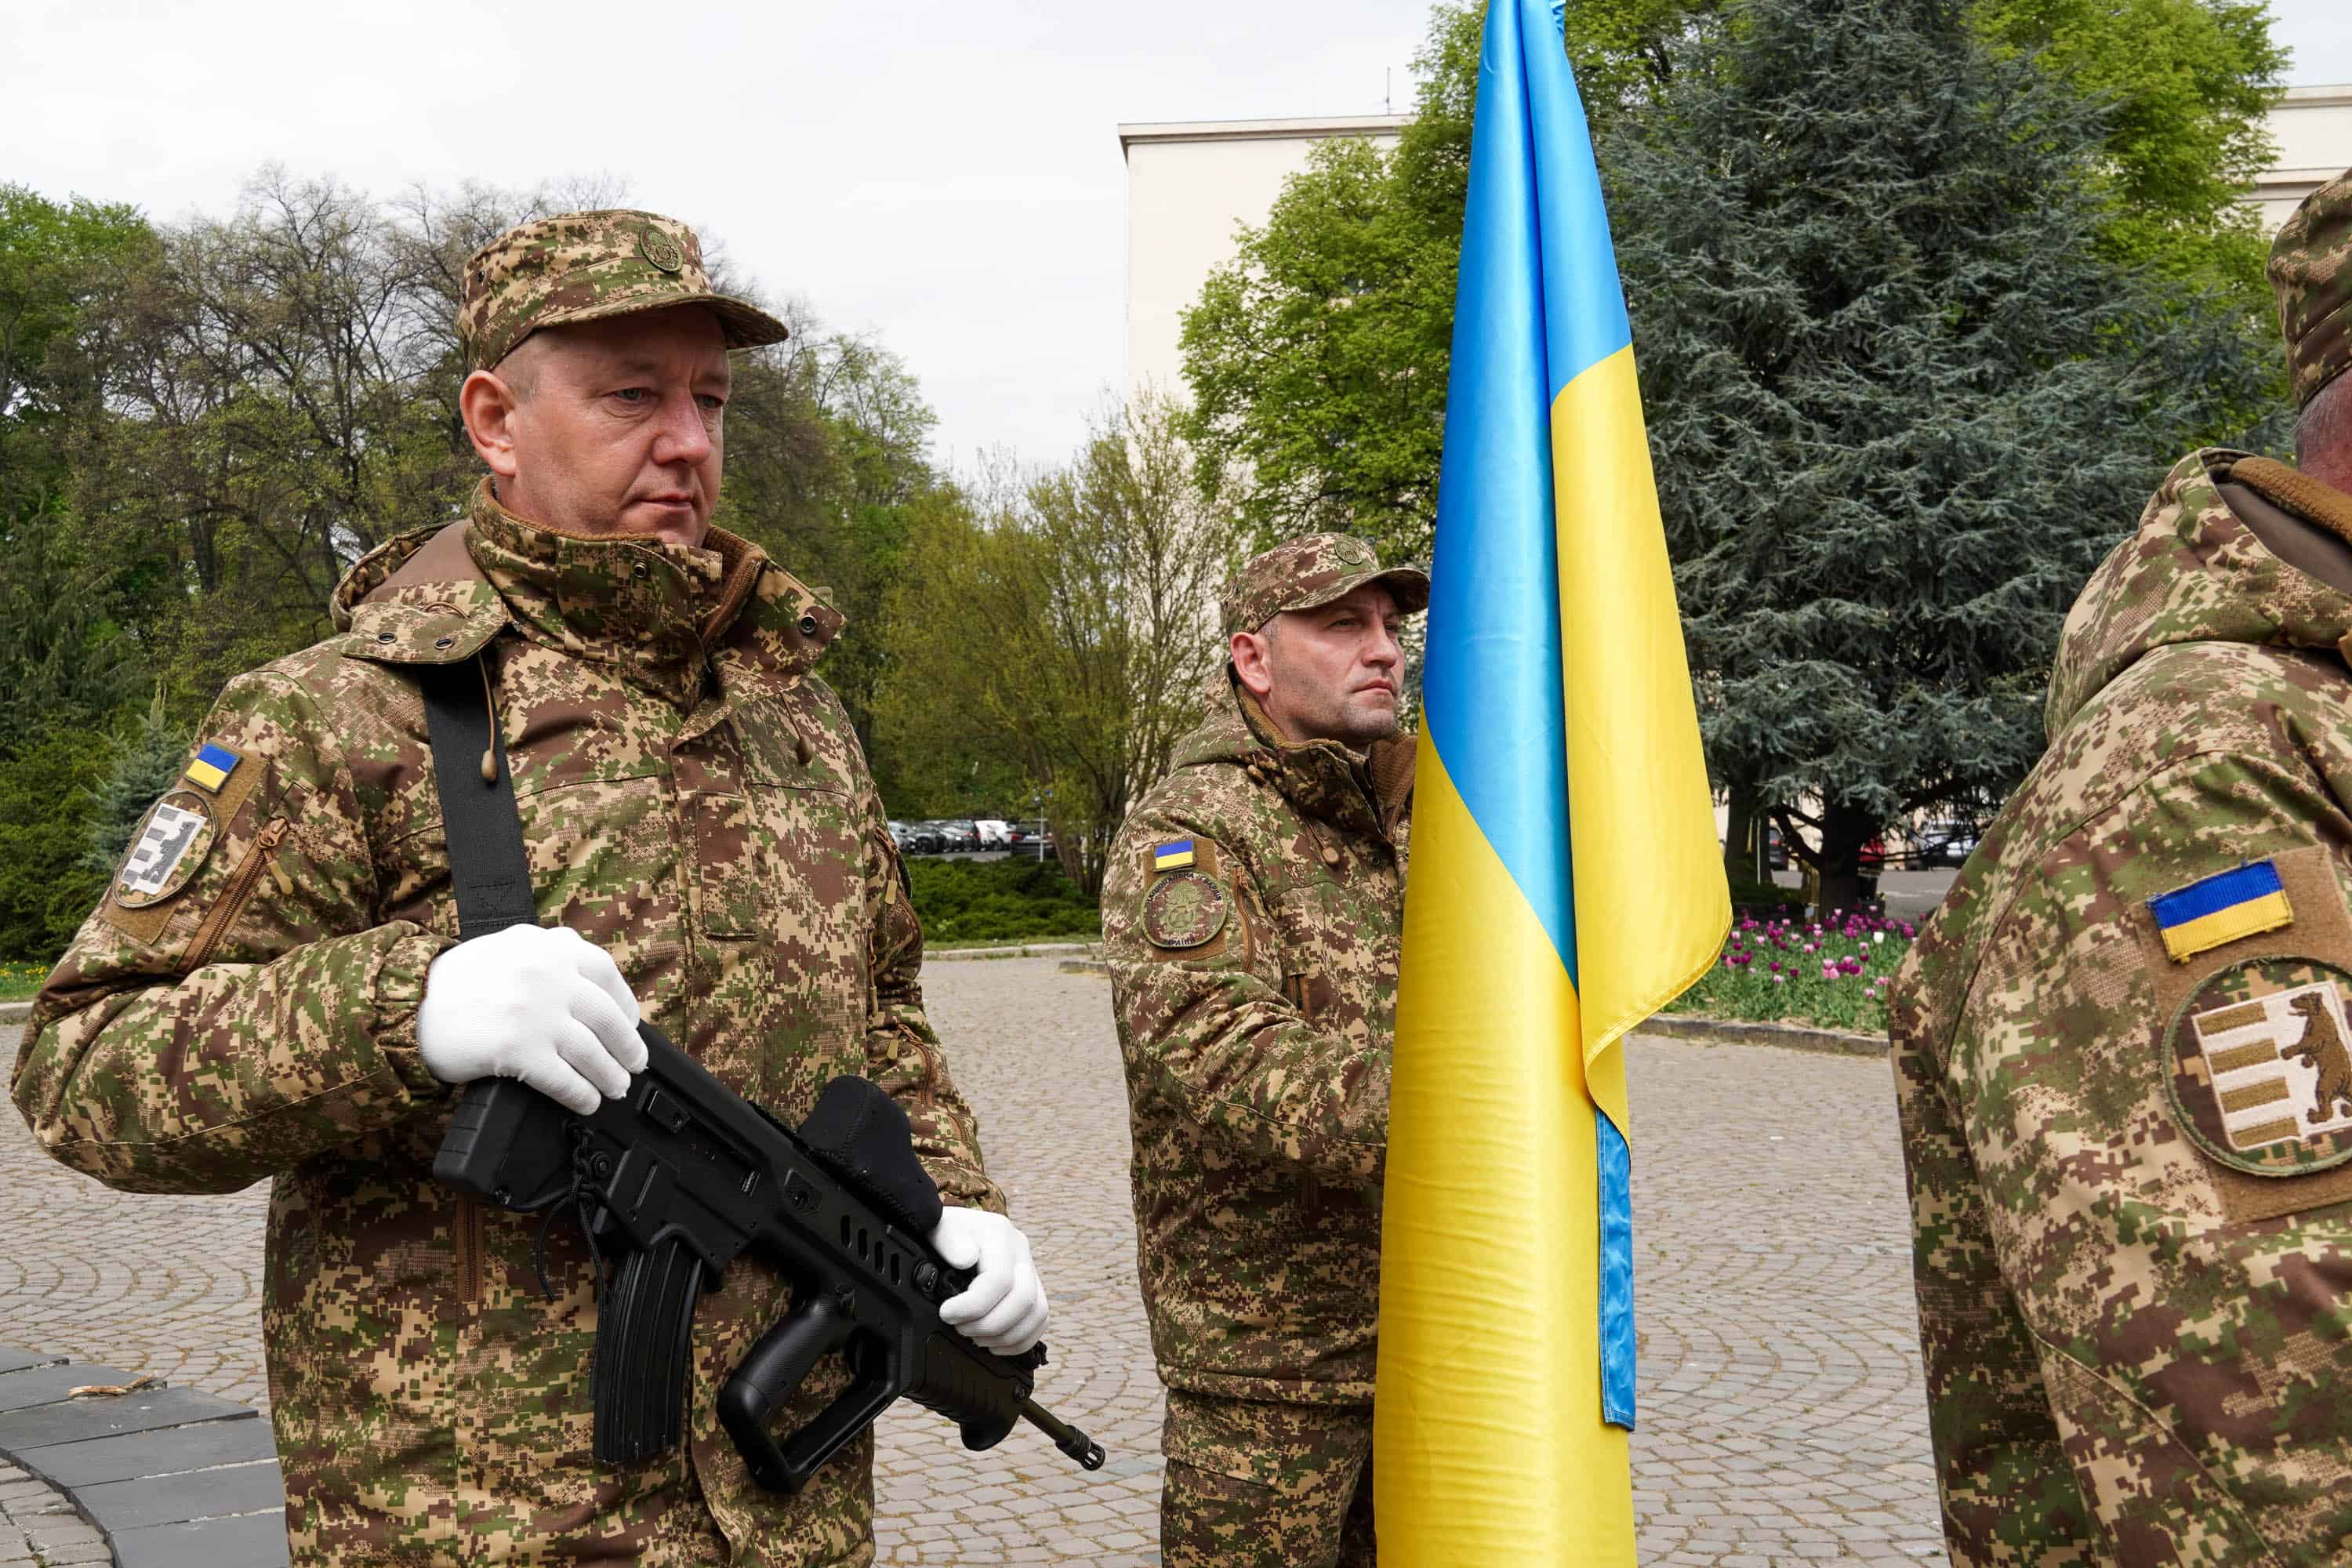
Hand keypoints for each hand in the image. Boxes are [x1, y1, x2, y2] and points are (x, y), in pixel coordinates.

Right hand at [416, 924, 646, 1116]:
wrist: (407, 1006)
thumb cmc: (457, 981)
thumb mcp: (510, 948)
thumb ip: (551, 958)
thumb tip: (595, 991)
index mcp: (550, 946)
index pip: (606, 974)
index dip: (625, 1005)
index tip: (632, 1024)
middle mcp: (548, 975)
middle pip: (606, 1018)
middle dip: (627, 1047)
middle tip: (634, 1065)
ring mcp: (535, 1012)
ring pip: (591, 1051)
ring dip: (609, 1075)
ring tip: (615, 1088)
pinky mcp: (518, 1049)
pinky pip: (563, 1079)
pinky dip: (581, 1094)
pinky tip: (586, 1102)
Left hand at [929, 1207, 1048, 1354]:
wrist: (954, 1231)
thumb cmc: (945, 1233)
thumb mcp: (939, 1228)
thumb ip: (949, 1241)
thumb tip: (966, 1259)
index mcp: (999, 1234)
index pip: (999, 1279)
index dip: (973, 1305)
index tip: (947, 1314)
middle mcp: (1020, 1251)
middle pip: (1023, 1299)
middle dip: (989, 1324)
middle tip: (960, 1328)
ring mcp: (1030, 1270)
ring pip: (1037, 1313)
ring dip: (1005, 1335)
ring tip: (975, 1337)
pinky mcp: (1033, 1288)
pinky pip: (1040, 1320)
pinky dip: (1019, 1340)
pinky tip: (993, 1344)